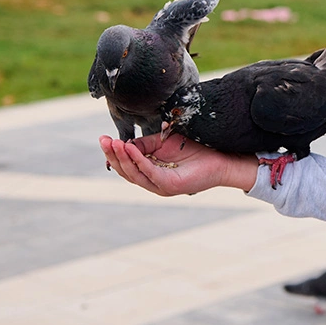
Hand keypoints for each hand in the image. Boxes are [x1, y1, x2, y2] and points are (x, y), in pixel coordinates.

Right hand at [99, 133, 258, 196]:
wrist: (222, 156)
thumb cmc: (196, 148)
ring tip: (114, 144)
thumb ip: (145, 144)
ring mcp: (162, 186)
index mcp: (151, 172)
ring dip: (122, 158)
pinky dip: (139, 161)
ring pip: (135, 174)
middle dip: (113, 155)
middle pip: (126, 171)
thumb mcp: (164, 141)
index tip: (103, 138)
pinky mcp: (171, 185)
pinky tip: (130, 149)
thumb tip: (125, 143)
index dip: (113, 152)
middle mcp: (154, 182)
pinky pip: (150, 173)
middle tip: (103, 140)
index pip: (126, 165)